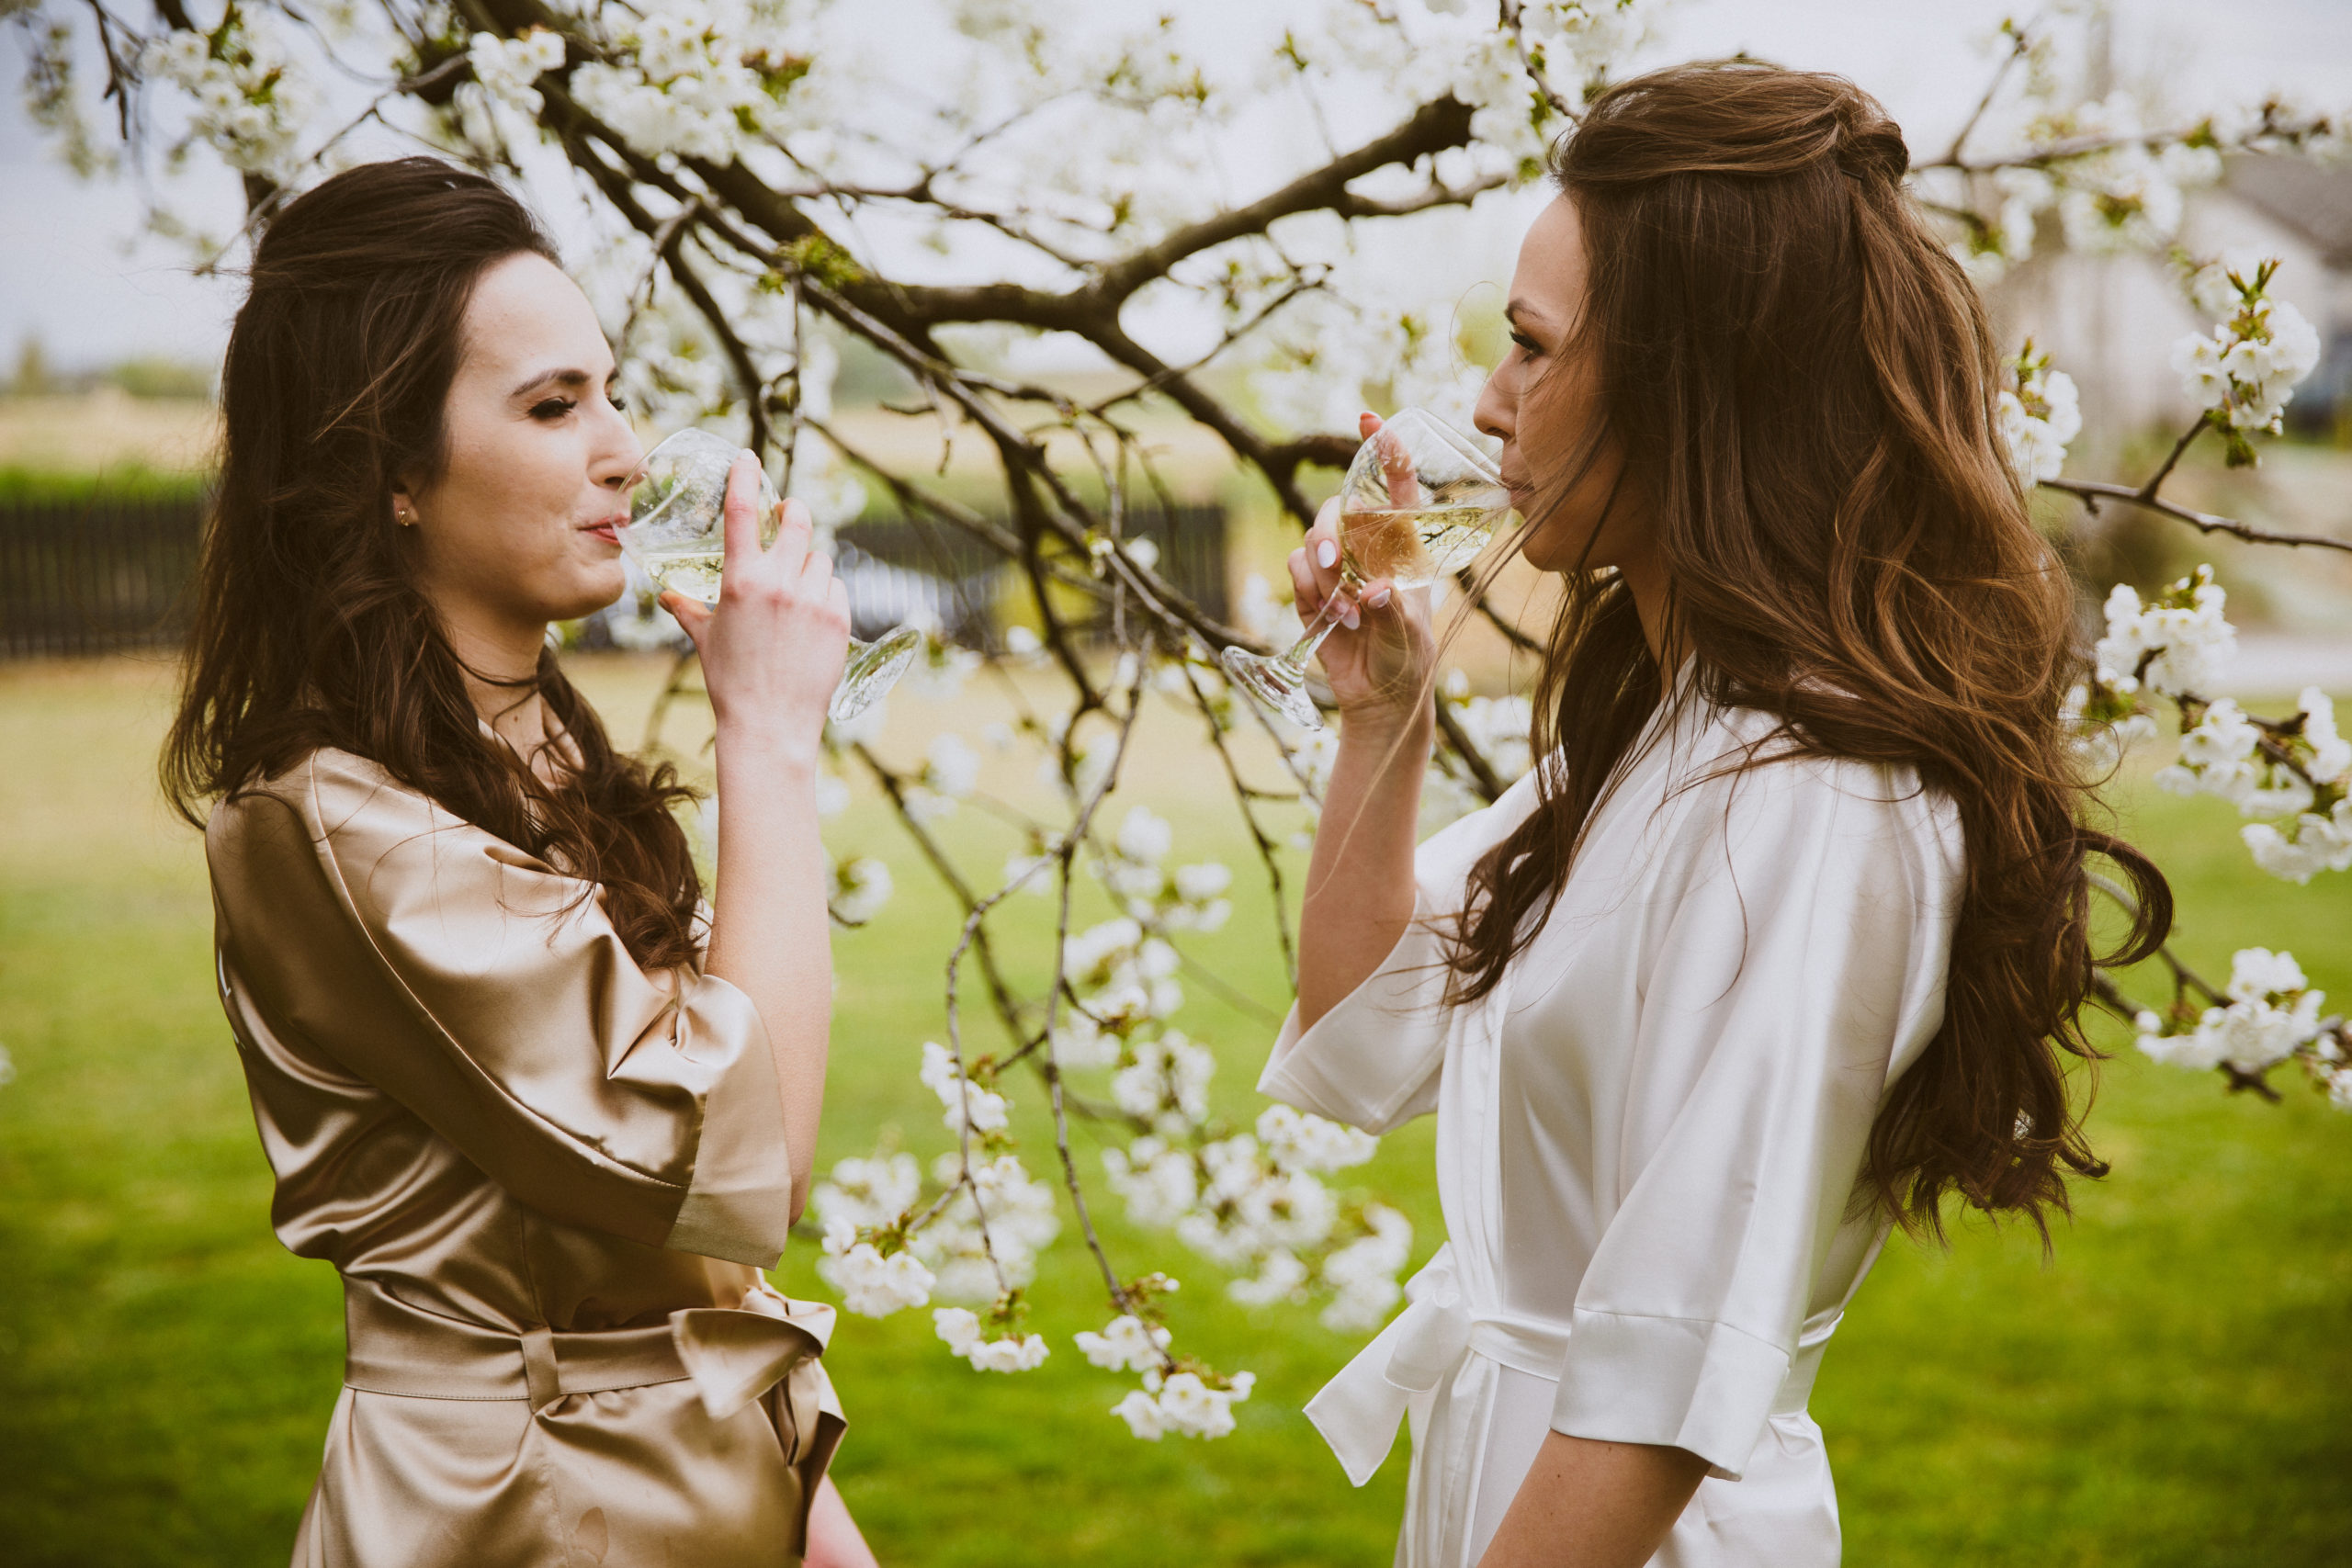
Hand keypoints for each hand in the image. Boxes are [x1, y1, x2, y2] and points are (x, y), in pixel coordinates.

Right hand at [663, 449, 849, 763]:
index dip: (746, 477)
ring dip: (808, 563)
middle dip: (792, 513)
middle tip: (786, 516)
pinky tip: (811, 614)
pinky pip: (837, 586)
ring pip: (820, 557)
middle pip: (797, 520)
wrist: (770, 725)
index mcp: (742, 581)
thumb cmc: (730, 682)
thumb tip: (666, 596)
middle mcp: (781, 583)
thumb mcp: (706, 639)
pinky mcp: (840, 619)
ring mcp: (815, 600)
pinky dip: (825, 591)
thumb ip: (688, 609)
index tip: (748, 458)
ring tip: (795, 589)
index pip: (743, 511)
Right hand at [1285, 413, 1436, 728]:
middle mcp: (1367, 549)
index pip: (1395, 489)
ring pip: (1312, 540)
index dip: (1384, 452)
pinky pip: (1296, 571)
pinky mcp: (1310, 592)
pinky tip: (1332, 619)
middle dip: (1331, 533)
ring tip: (1344, 611)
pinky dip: (1309, 591)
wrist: (1380, 700)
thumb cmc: (1408, 659)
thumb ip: (1392, 610)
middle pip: (1337, 510)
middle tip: (1336, 566)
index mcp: (1403, 547)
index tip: (1370, 419)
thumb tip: (1373, 589)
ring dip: (1322, 574)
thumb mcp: (1411, 636)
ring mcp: (1336, 569)